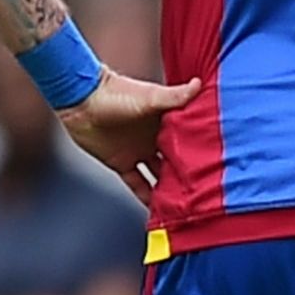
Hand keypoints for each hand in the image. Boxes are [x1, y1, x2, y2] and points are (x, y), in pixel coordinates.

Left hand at [56, 70, 201, 204]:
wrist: (79, 98)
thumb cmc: (114, 92)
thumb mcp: (150, 97)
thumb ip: (175, 96)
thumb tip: (199, 84)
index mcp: (164, 122)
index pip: (186, 141)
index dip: (199, 153)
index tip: (215, 167)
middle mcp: (153, 139)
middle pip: (175, 162)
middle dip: (187, 176)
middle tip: (203, 193)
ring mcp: (138, 152)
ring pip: (158, 176)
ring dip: (168, 189)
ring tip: (184, 205)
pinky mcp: (121, 163)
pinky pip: (137, 184)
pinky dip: (146, 197)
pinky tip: (157, 210)